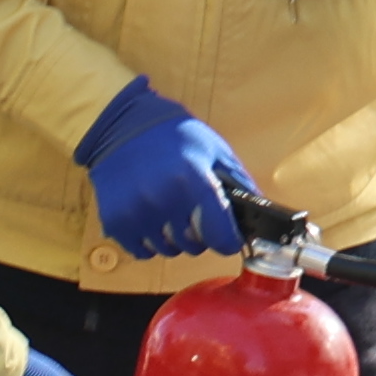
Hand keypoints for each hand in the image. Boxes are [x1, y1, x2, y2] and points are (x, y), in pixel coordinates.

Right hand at [76, 78, 252, 260]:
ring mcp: (136, 213)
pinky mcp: (115, 221)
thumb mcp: (215, 151)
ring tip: (167, 207)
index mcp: (194, 181)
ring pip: (167, 250)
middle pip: (194, 246)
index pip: (221, 238)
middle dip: (198, 233)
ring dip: (171, 237)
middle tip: (191, 210)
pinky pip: (142, 251)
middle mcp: (164, 200)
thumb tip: (261, 216)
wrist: (123, 125)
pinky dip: (148, 239)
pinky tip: (148, 214)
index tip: (226, 236)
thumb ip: (240, 184)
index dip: (227, 240)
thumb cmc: (174, 136)